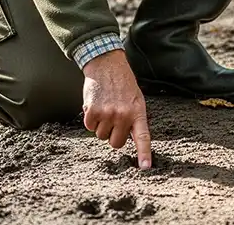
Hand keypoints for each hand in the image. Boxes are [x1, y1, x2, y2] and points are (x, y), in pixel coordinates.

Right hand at [81, 50, 152, 169]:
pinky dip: (90, 119)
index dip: (144, 154)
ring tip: (105, 108)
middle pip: (116, 143)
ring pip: (101, 136)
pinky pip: (89, 127)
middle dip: (113, 135)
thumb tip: (129, 139)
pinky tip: (95, 105)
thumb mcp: (135, 100)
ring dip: (101, 126)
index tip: (144, 167)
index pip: (143, 138)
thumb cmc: (122, 84)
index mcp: (137, 113)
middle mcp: (123, 115)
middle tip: (113, 120)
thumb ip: (133, 119)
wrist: (107, 65)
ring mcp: (108, 114)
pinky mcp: (93, 111)